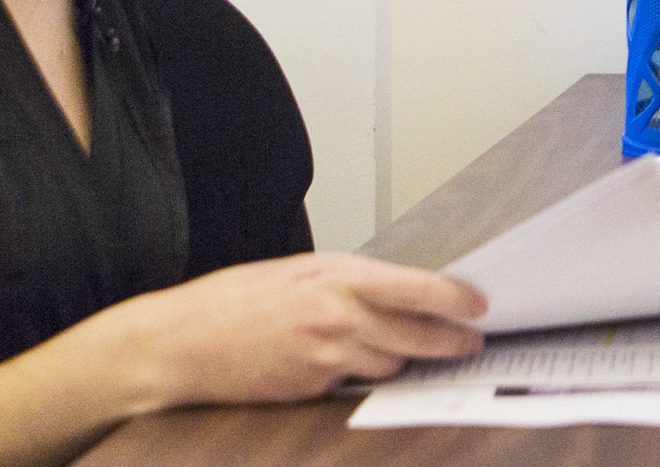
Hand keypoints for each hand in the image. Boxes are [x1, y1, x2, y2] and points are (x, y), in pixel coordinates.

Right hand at [93, 252, 487, 407]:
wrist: (183, 342)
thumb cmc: (229, 302)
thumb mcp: (292, 273)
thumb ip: (341, 282)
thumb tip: (387, 293)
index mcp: (332, 273)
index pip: (413, 286)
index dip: (453, 298)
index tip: (477, 303)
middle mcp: (336, 312)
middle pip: (417, 332)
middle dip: (451, 339)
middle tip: (472, 341)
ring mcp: (327, 354)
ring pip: (394, 362)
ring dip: (410, 360)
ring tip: (426, 355)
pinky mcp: (315, 386)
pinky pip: (360, 382)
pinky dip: (369, 375)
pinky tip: (368, 367)